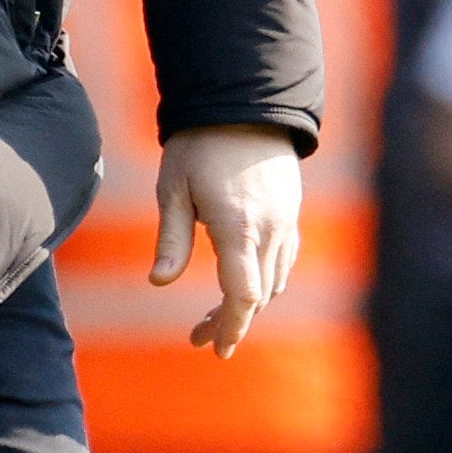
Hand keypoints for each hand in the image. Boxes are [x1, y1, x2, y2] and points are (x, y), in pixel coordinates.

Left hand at [152, 123, 302, 357]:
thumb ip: (172, 238)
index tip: (215, 348)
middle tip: (200, 338)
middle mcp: (272, 230)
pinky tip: (242, 284)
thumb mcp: (174, 188)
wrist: (243, 104)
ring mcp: (287, 222)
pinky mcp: (292, 213)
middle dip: (232, 322)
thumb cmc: (199, 145)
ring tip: (215, 317)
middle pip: (259, 296)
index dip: (230, 326)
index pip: (243, 295)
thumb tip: (159, 282)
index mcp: (240, 227)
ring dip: (248, 304)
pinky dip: (265, 281)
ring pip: (274, 281)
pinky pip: (284, 261)